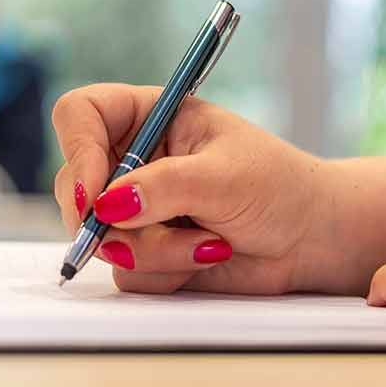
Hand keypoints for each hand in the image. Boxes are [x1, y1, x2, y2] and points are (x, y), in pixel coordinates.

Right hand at [51, 84, 334, 294]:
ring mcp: (136, 209)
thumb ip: (164, 187)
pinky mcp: (146, 251)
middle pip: (75, 184)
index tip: (95, 195)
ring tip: (210, 242)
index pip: (81, 115)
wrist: (310, 240)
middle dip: (109, 219)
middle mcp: (134, 160)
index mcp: (150, 116)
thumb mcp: (223, 176)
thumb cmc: (278, 188)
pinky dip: (167, 272)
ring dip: (155, 250)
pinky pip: (127, 272)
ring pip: (103, 237)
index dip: (77, 151)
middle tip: (136, 237)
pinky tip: (207, 256)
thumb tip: (109, 205)